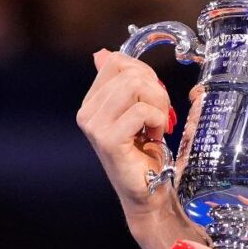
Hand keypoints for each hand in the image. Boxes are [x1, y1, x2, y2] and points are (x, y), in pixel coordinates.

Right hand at [77, 49, 204, 248]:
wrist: (149, 194)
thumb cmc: (147, 154)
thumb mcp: (138, 109)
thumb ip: (124, 82)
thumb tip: (103, 54)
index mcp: (92, 102)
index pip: (117, 61)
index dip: (145, 73)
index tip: (154, 97)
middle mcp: (87, 112)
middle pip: (129, 72)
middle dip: (155, 89)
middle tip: (160, 116)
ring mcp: (94, 126)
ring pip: (134, 86)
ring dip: (158, 104)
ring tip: (157, 126)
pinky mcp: (107, 140)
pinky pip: (140, 111)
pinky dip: (157, 120)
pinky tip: (155, 138)